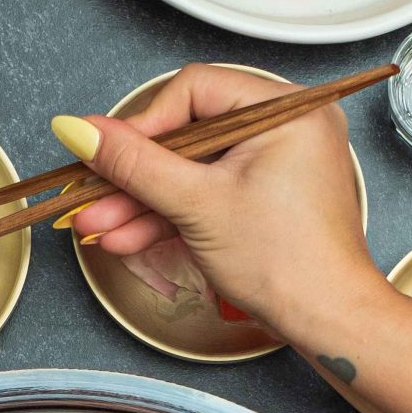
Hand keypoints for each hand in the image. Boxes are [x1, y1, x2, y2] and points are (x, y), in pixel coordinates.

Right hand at [58, 64, 383, 342]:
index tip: (107, 151)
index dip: (144, 124)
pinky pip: (211, 194)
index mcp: (286, 110)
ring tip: (102, 225)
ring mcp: (278, 165)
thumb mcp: (197, 205)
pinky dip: (173, 215)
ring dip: (144, 202)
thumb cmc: (291, 264)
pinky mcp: (266, 200)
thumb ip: (135, 165)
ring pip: (194, 171)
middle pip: (190, 134)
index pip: (195, 91)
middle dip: (136, 174)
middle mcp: (287, 128)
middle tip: (95, 191)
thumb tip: (85, 132)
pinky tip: (131, 234)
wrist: (326, 322)